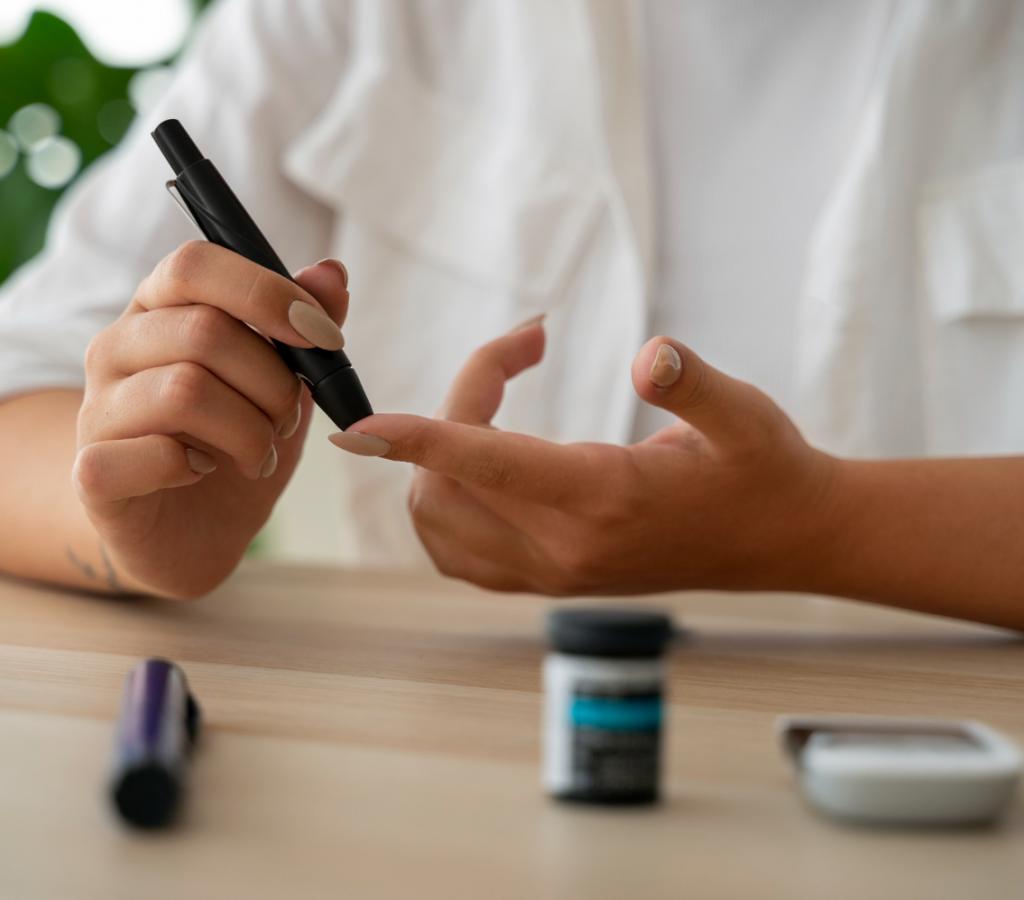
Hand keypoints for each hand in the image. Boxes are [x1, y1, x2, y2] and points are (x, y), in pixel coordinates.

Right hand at [74, 241, 348, 596]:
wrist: (188, 534)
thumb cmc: (231, 445)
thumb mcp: (281, 383)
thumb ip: (302, 327)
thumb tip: (331, 273)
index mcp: (160, 309)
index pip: (196, 264)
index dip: (266, 293)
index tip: (324, 337)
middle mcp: (116, 347)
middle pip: (203, 331)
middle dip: (273, 382)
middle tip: (287, 421)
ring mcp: (96, 408)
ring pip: (185, 390)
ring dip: (249, 431)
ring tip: (259, 455)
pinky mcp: (92, 473)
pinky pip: (153, 454)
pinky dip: (195, 467)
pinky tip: (201, 473)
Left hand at [329, 321, 840, 594]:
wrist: (784, 542)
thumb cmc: (762, 468)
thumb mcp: (745, 414)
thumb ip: (691, 384)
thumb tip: (648, 354)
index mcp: (603, 500)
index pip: (488, 465)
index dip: (419, 439)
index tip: (361, 425)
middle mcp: (562, 548)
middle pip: (446, 482)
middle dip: (452, 409)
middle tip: (517, 356)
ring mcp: (548, 574)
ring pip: (437, 523)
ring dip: (437, 458)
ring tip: (496, 403)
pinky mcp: (544, 582)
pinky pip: (456, 553)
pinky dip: (443, 501)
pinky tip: (481, 458)